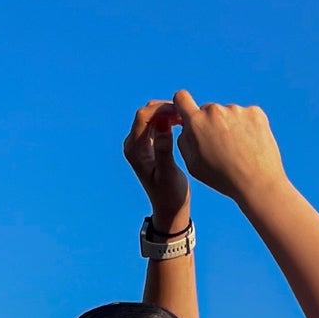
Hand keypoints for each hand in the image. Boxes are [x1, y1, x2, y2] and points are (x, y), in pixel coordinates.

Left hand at [123, 98, 189, 229]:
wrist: (170, 208)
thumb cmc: (170, 195)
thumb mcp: (168, 173)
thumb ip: (164, 149)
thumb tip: (163, 124)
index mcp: (134, 150)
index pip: (143, 116)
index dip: (161, 109)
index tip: (180, 113)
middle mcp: (133, 144)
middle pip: (146, 113)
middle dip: (165, 109)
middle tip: (185, 115)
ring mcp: (140, 144)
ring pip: (152, 117)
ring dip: (167, 114)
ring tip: (185, 120)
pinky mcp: (149, 145)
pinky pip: (156, 124)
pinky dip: (168, 121)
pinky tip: (181, 125)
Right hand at [168, 90, 287, 205]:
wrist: (257, 183)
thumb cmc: (222, 178)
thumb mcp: (192, 165)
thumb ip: (184, 140)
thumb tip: (186, 125)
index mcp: (196, 122)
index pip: (182, 98)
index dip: (183, 105)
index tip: (188, 113)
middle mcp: (215, 110)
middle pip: (208, 110)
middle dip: (210, 124)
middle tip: (221, 147)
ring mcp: (236, 109)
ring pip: (228, 114)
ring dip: (230, 126)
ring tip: (239, 150)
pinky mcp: (255, 112)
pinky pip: (246, 116)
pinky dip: (247, 127)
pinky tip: (251, 145)